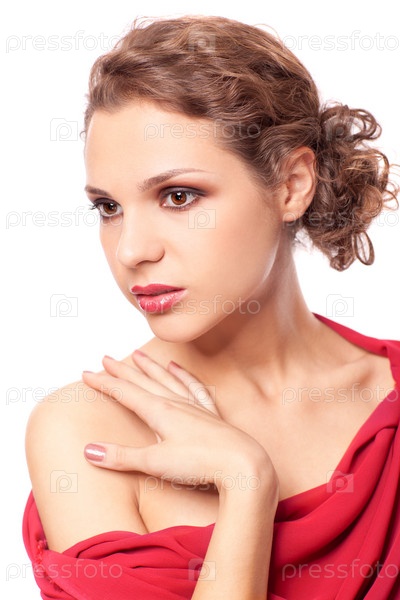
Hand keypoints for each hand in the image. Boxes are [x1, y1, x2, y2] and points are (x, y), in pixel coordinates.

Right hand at [82, 351, 274, 492]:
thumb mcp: (154, 464)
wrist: (242, 465)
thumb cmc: (199, 464)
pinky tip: (177, 367)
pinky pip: (193, 387)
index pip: (125, 393)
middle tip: (106, 358)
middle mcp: (176, 403)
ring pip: (166, 380)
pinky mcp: (210, 414)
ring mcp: (194, 406)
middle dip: (123, 370)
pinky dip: (183, 375)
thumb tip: (89, 450)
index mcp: (159, 412)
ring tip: (138, 354)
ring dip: (150, 367)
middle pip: (143, 382)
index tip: (87, 374)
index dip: (104, 383)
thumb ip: (121, 457)